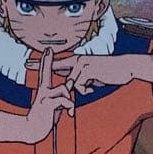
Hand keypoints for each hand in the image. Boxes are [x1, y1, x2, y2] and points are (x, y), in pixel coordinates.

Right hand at [24, 46, 73, 141]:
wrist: (32, 130)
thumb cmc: (44, 119)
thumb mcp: (54, 106)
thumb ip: (61, 96)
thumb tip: (68, 87)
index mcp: (44, 91)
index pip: (46, 73)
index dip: (47, 61)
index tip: (48, 49)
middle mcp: (43, 91)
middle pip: (51, 74)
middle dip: (52, 65)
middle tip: (48, 49)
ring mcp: (44, 97)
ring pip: (64, 90)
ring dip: (69, 100)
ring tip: (67, 110)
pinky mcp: (47, 104)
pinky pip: (64, 100)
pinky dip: (69, 106)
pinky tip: (68, 113)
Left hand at [25, 53, 152, 95]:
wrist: (126, 67)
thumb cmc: (112, 73)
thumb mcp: (95, 78)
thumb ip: (84, 81)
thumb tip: (77, 88)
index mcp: (78, 61)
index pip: (56, 63)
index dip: (42, 63)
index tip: (28, 63)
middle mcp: (78, 60)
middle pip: (57, 69)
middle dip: (42, 69)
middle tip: (27, 68)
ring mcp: (83, 64)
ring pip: (70, 83)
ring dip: (77, 92)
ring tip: (86, 93)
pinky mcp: (89, 69)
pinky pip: (80, 85)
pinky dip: (86, 89)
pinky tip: (95, 86)